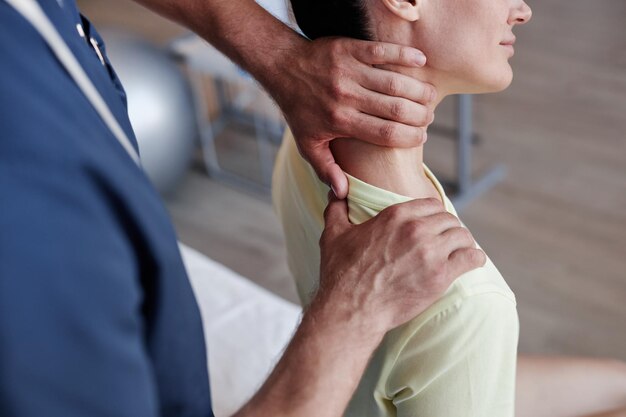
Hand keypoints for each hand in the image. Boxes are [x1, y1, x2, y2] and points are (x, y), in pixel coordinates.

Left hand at [270, 37, 436, 198]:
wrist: (282, 68)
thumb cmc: (298, 110)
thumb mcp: (307, 144)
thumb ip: (325, 169)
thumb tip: (344, 193)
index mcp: (340, 122)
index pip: (386, 134)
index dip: (410, 137)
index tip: (421, 138)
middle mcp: (346, 97)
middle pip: (396, 109)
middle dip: (420, 115)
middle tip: (428, 118)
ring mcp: (349, 71)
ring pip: (395, 82)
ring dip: (419, 89)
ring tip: (430, 97)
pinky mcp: (350, 48)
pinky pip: (383, 51)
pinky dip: (405, 55)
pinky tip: (422, 60)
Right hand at [315, 194, 485, 335]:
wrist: (352, 309)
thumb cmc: (341, 273)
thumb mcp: (333, 235)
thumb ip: (336, 209)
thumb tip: (336, 192)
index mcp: (395, 216)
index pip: (430, 204)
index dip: (434, 213)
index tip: (434, 223)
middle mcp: (416, 230)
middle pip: (449, 219)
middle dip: (449, 228)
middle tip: (447, 240)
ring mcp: (431, 253)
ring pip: (463, 236)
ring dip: (463, 242)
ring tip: (460, 250)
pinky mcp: (440, 276)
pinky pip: (471, 258)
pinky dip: (474, 258)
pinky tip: (472, 261)